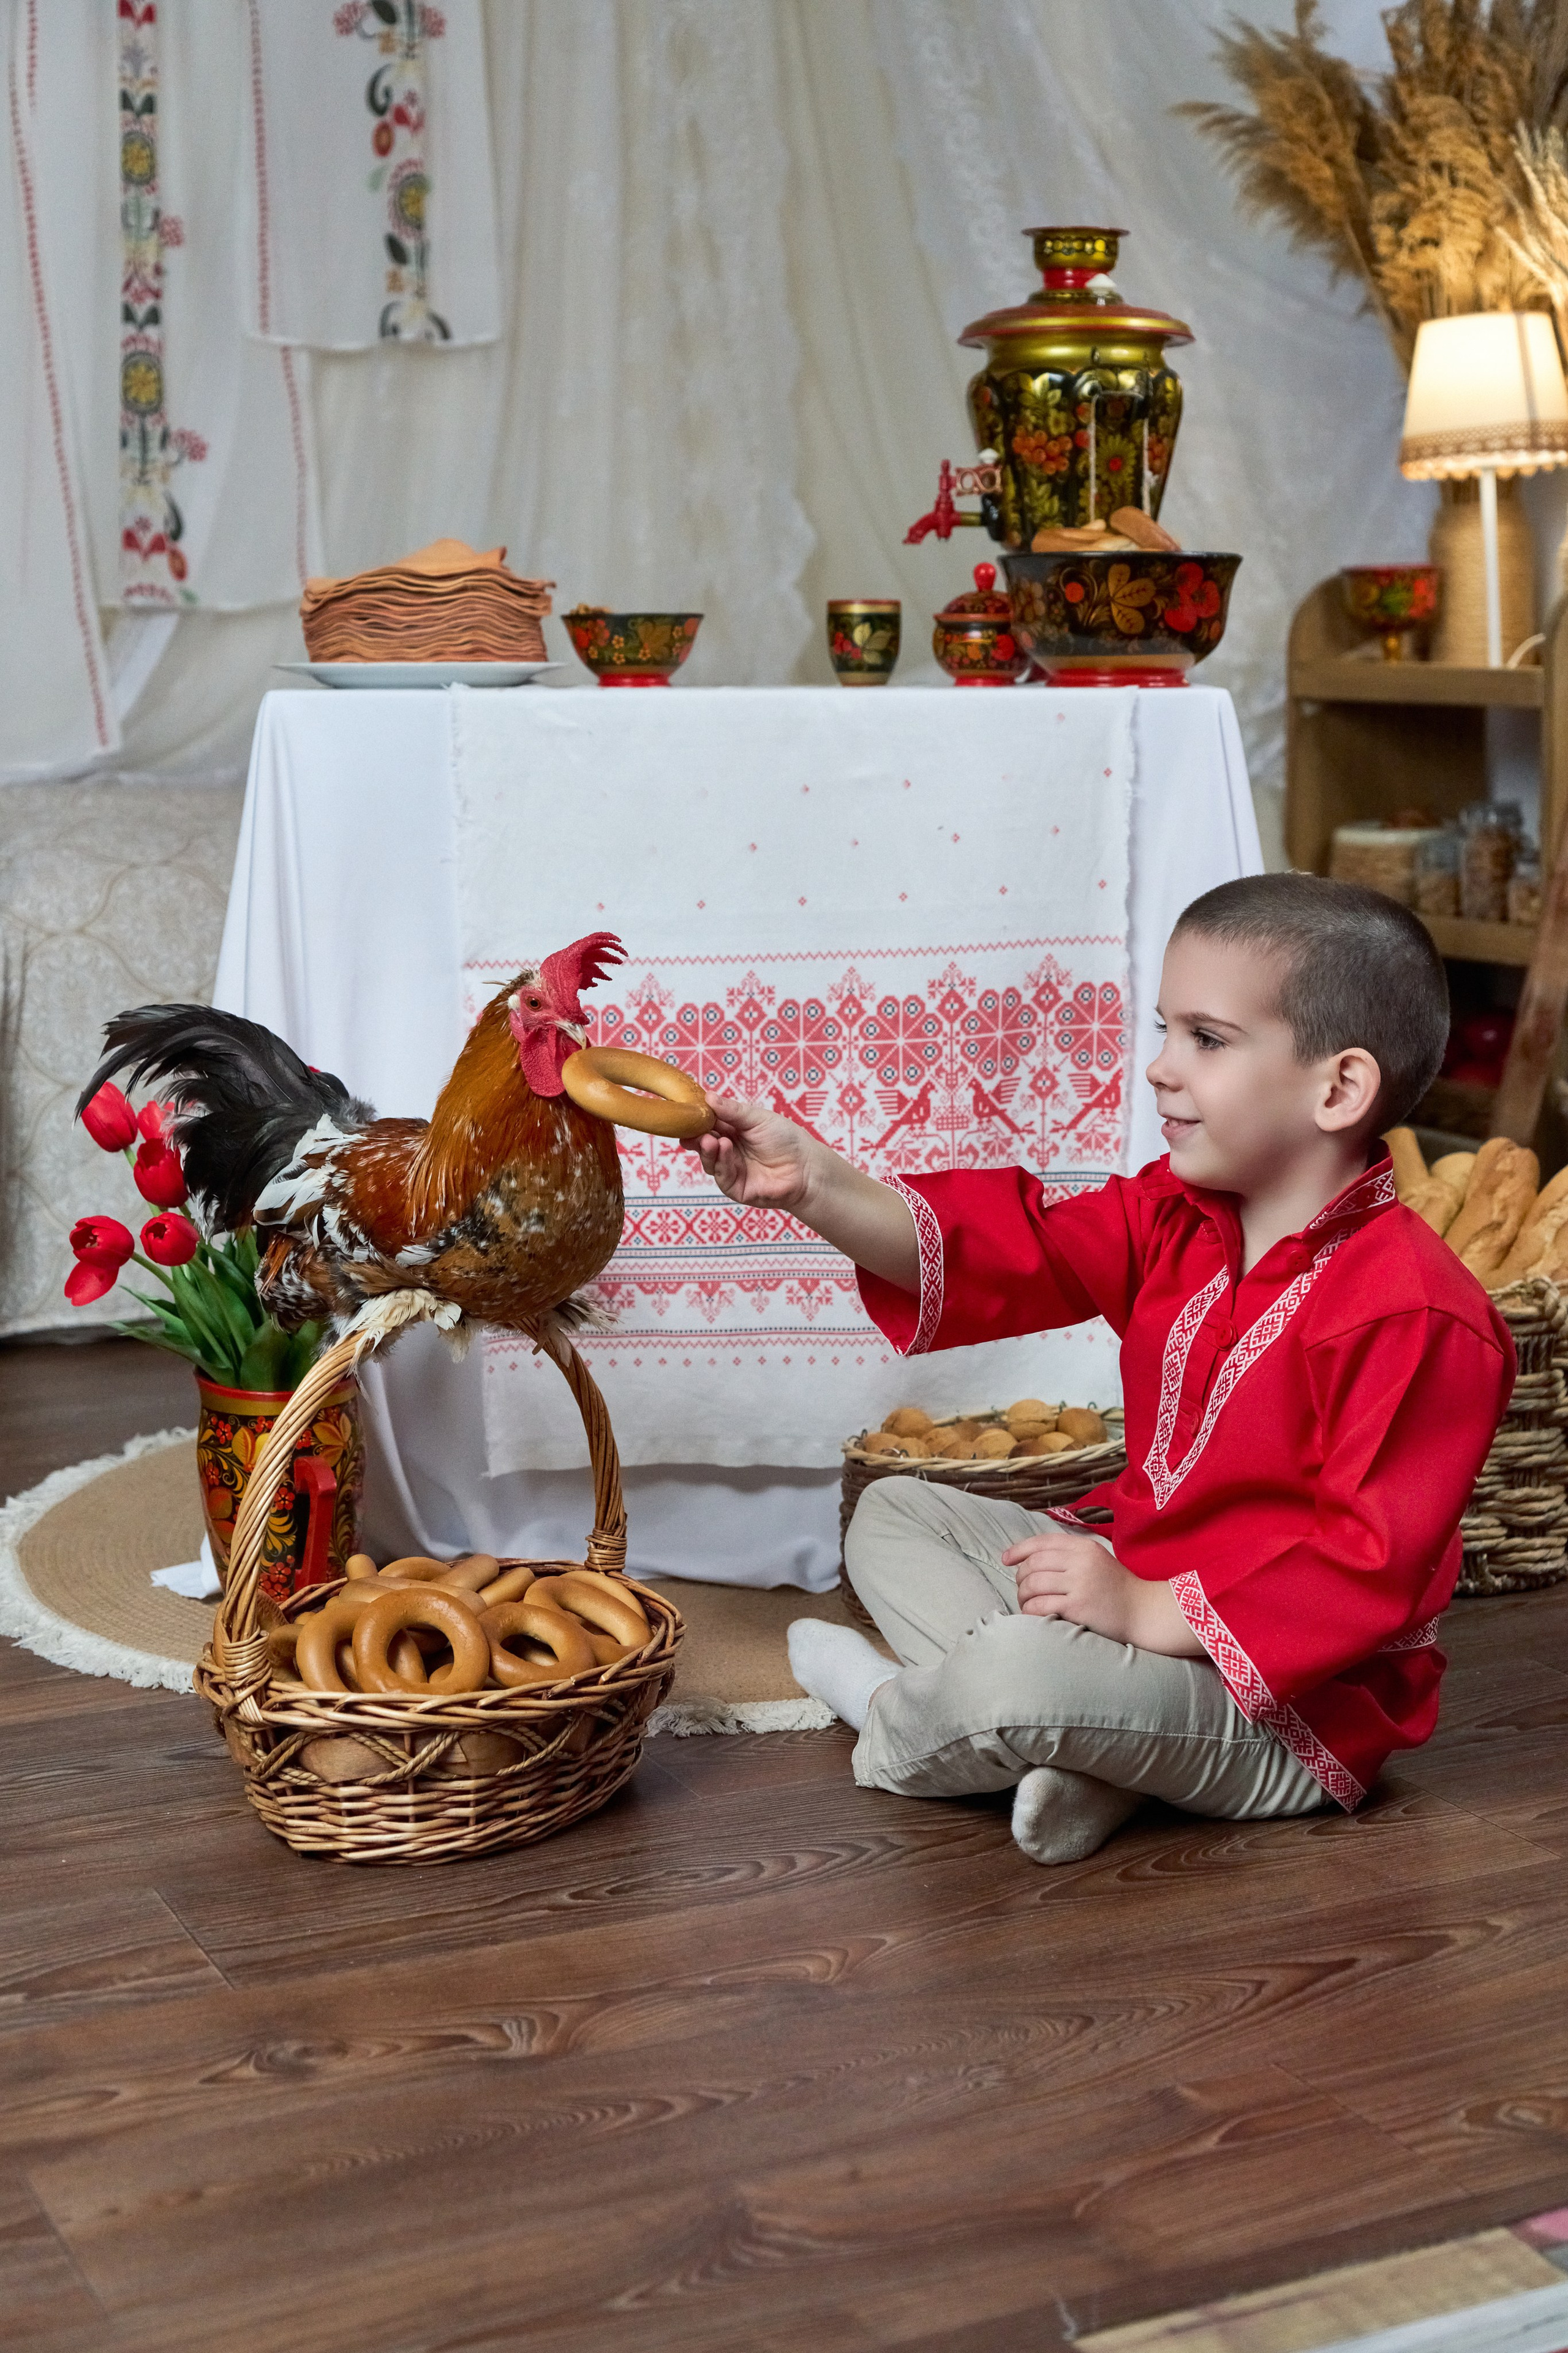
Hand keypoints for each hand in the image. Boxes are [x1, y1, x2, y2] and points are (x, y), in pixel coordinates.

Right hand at [681, 1096, 918, 1290]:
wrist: (806, 1168)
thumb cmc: (787, 1139)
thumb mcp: (757, 1118)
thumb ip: (731, 1110)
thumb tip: (707, 1097)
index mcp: (733, 1132)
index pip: (708, 1124)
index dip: (696, 1120)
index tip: (684, 1113)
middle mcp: (728, 1151)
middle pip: (703, 1143)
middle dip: (695, 1136)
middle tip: (689, 1129)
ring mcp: (731, 1170)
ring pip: (708, 1160)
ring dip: (707, 1149)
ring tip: (710, 1139)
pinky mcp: (735, 1188)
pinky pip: (721, 1175)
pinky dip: (720, 1161)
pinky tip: (724, 1148)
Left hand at [1002, 1525, 1204, 1656]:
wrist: (1143, 1612)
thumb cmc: (1117, 1588)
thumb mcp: (1096, 1560)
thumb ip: (1069, 1555)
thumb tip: (1029, 1558)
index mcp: (1084, 1547)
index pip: (1041, 1542)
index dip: (1019, 1549)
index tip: (1006, 1559)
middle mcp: (1081, 1561)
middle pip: (1033, 1564)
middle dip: (1020, 1577)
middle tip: (1021, 1588)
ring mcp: (1080, 1584)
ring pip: (1033, 1584)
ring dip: (1022, 1595)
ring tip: (1026, 1602)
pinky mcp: (1078, 1607)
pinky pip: (1040, 1606)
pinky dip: (1029, 1610)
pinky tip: (1031, 1615)